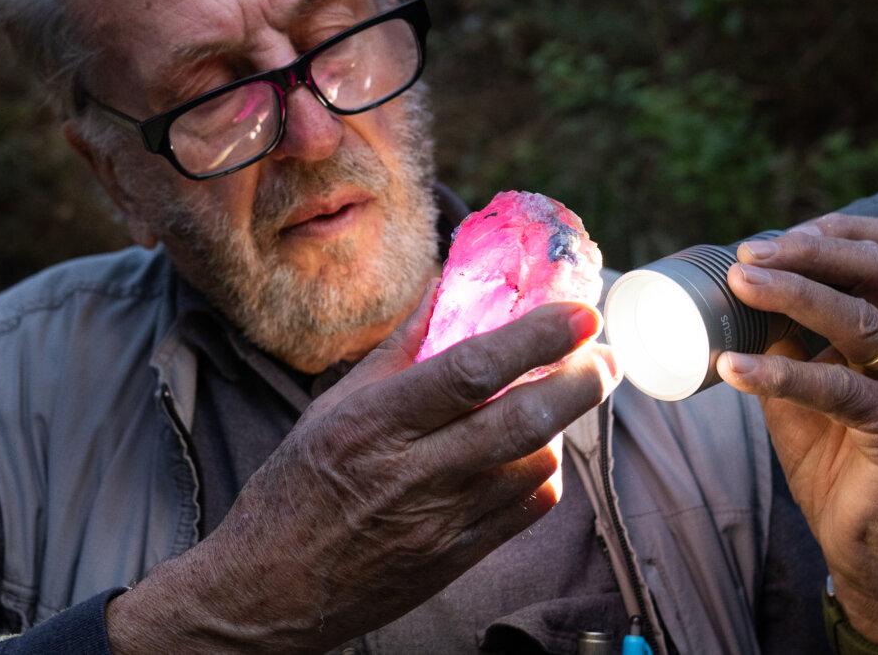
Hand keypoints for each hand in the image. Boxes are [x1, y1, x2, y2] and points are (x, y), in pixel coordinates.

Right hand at [107, 288, 619, 653]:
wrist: (271, 591)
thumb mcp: (334, 405)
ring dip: (559, 425)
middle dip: (579, 382)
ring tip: (560, 398)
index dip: (535, 336)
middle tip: (606, 356)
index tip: (580, 312)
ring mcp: (443, 520)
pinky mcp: (459, 558)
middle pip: (521, 420)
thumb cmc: (299, 485)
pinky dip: (542, 473)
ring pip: (534, 464)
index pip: (472, 369)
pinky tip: (531, 452)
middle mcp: (416, 471)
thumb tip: (445, 286)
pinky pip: (528, 509)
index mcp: (378, 421)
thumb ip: (398, 347)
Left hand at [718, 215, 877, 646]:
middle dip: (808, 251)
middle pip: (875, 269)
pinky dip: (781, 373)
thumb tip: (731, 299)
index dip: (831, 231)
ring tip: (740, 285)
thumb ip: (782, 342)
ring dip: (794, 295)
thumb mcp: (801, 386)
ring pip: (860, 320)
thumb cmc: (835, 458)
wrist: (871, 546)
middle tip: (748, 254)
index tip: (768, 239)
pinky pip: (839, 389)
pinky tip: (734, 368)